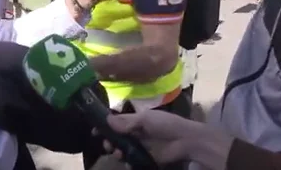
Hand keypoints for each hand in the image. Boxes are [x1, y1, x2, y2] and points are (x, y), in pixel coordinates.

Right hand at [98, 110, 230, 168]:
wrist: (185, 141)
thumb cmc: (166, 124)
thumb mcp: (145, 119)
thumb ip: (127, 121)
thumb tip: (107, 119)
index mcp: (137, 120)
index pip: (117, 122)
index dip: (106, 126)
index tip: (95, 131)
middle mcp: (137, 132)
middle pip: (117, 137)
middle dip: (109, 141)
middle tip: (107, 145)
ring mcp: (142, 146)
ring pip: (123, 150)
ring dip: (117, 151)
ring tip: (118, 153)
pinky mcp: (146, 159)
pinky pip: (132, 161)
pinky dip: (128, 162)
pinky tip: (127, 162)